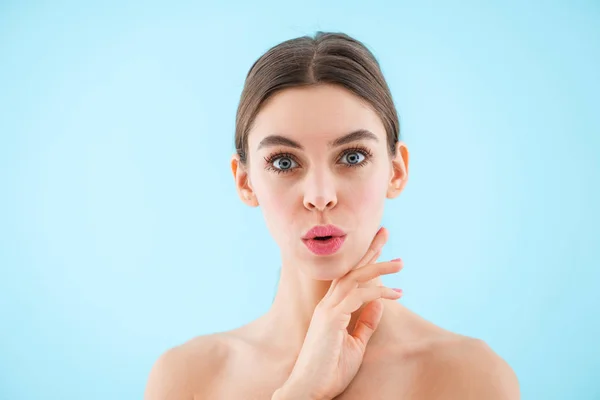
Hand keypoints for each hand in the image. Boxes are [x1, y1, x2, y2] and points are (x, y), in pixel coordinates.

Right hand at [275, 227, 403, 399]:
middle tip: (385, 232)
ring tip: (400, 264)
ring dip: (378, 267)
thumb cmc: (328, 370)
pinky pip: (358, 296)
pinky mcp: (331, 319)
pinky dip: (377, 292)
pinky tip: (395, 293)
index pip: (350, 277)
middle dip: (369, 250)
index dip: (365, 260)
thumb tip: (379, 304)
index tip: (381, 246)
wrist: (308, 390)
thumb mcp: (354, 344)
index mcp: (331, 308)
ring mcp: (328, 310)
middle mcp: (327, 304)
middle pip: (350, 269)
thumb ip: (365, 323)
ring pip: (354, 278)